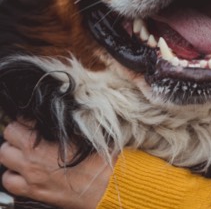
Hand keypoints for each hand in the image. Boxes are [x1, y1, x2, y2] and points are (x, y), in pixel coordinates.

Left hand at [0, 121, 114, 208]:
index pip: (18, 123)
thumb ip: (64, 123)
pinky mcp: (34, 192)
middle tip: (30, 132)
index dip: (27, 118)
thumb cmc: (99, 159)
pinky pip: (9, 183)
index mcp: (40, 144)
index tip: (36, 120)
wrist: (107, 186)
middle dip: (17, 133)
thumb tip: (56, 113)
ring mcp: (31, 178)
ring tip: (26, 150)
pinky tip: (26, 170)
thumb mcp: (85, 133)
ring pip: (4, 160)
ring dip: (13, 153)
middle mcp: (31, 161)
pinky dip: (13, 174)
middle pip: (7, 138)